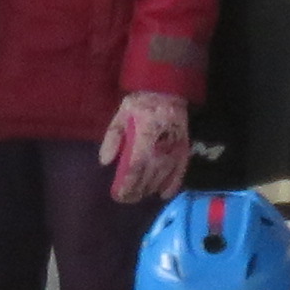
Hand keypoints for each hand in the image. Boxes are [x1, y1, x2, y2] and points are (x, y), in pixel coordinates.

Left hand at [100, 91, 191, 206]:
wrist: (167, 91)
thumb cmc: (141, 104)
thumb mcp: (121, 115)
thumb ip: (112, 138)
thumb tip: (105, 161)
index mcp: (145, 135)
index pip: (136, 166)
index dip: (127, 184)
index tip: (118, 194)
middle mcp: (162, 145)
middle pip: (149, 175)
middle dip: (137, 190)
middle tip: (127, 198)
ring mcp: (175, 148)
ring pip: (163, 176)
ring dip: (150, 189)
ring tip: (140, 195)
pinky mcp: (184, 148)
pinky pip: (180, 171)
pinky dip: (173, 184)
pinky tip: (164, 194)